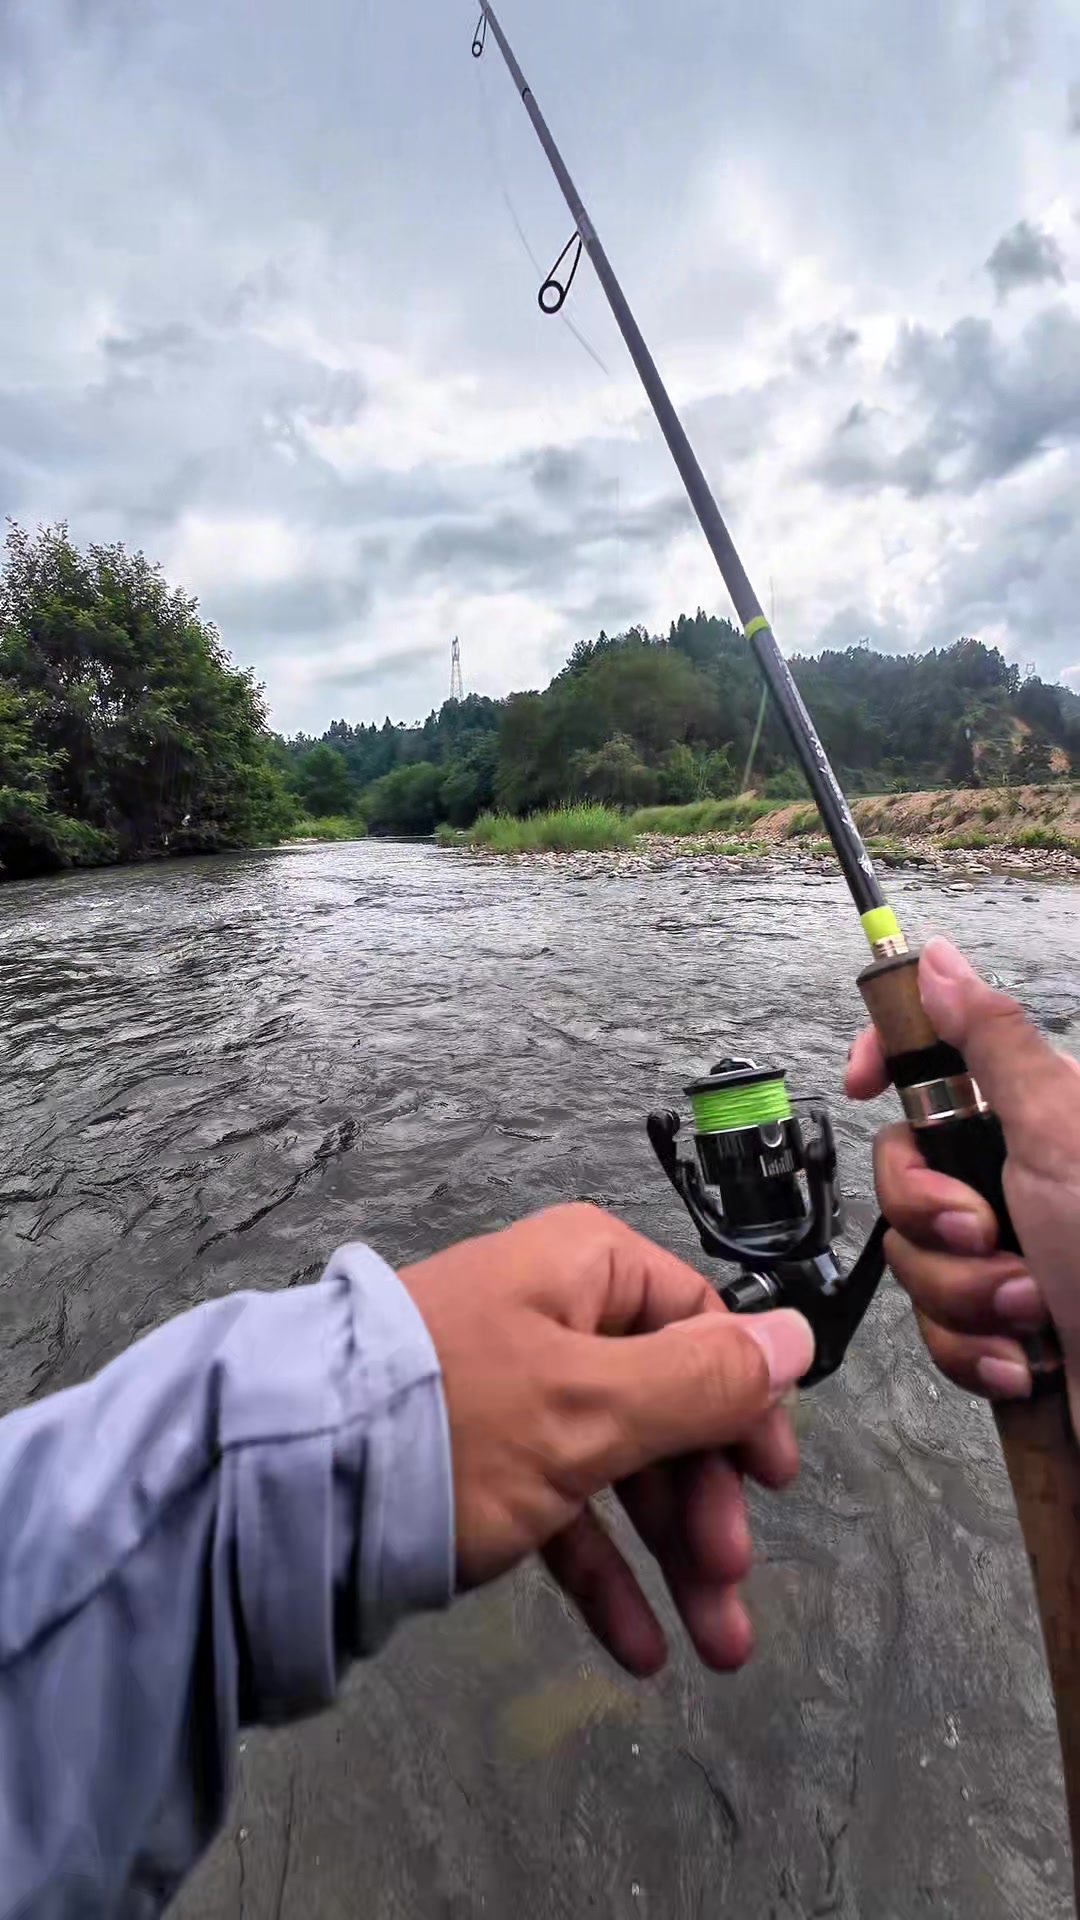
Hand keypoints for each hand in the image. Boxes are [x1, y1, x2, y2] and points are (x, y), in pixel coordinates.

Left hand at [401, 1204, 812, 1677]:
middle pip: (664, 1408)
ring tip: (717, 1648)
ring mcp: (514, 1397)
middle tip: (731, 1582)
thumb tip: (796, 1333)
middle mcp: (554, 1320)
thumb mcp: (593, 1403)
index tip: (775, 1484)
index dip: (744, 1405)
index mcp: (585, 1272)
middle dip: (707, 1506)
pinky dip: (603, 1575)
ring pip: (619, 1471)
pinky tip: (639, 1649)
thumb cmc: (459, 1422)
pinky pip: (562, 1514)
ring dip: (672, 1557)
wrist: (290, 1483)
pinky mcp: (479, 1467)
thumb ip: (705, 1380)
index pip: (699, 1325)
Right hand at [847, 937, 1079, 1432]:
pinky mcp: (1000, 1326)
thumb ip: (992, 1041)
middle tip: (987, 1234)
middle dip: (933, 1221)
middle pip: (901, 1172)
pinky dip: (977, 1350)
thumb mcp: (1060, 1128)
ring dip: (966, 1296)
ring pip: (914, 1259)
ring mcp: (1007, 1254)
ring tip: (1030, 1314)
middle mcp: (1017, 1179)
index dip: (887, 1061)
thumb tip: (937, 959)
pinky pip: (936, 1328)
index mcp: (1032, 1118)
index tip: (861, 1083)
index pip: (933, 1061)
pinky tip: (1025, 1360)